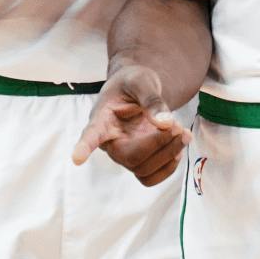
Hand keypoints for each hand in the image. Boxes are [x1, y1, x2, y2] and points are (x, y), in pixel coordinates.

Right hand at [71, 65, 191, 185]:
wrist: (137, 90)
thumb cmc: (133, 82)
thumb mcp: (142, 81)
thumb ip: (152, 99)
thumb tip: (165, 123)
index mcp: (102, 119)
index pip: (91, 134)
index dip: (84, 146)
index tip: (76, 158)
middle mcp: (109, 141)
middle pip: (129, 157)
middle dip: (159, 144)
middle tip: (177, 126)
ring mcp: (123, 154)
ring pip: (143, 170)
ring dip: (169, 154)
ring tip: (183, 132)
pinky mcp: (138, 162)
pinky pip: (150, 178)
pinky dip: (169, 166)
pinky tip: (178, 147)